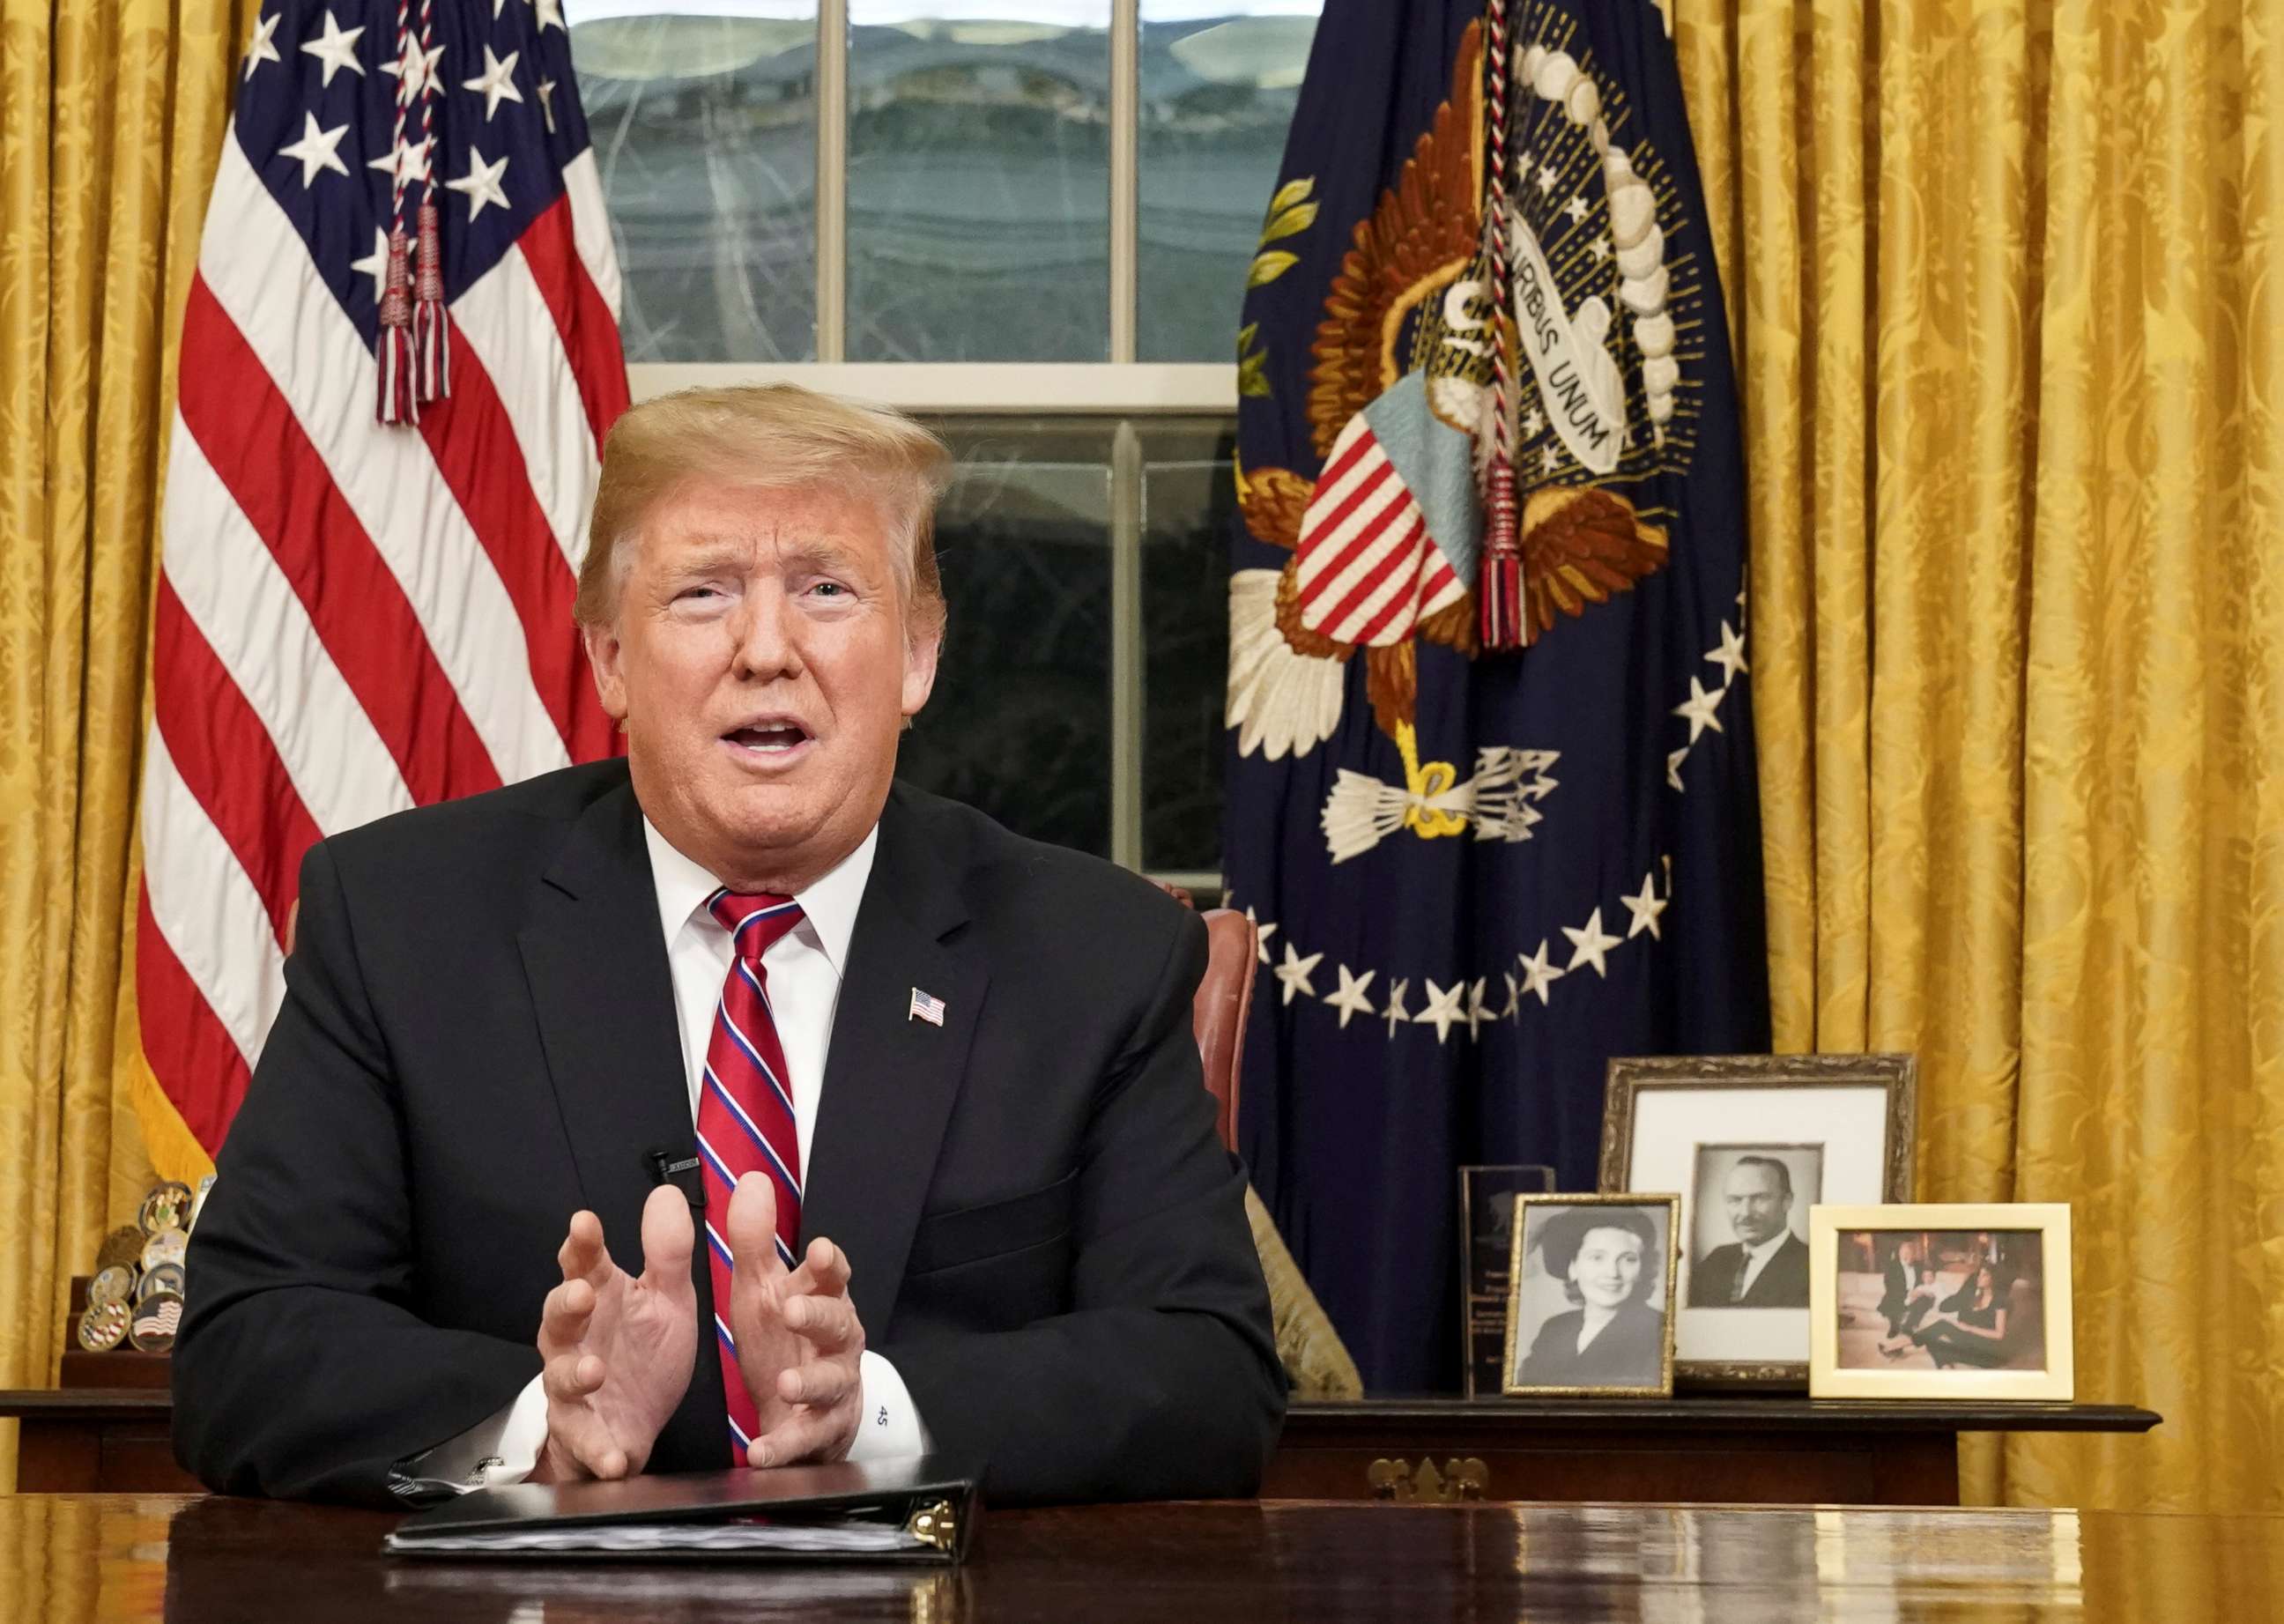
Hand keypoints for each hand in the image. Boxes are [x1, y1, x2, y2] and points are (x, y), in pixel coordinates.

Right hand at [533, 1185, 697, 1481]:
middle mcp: (577, 1341)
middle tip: (582, 1293)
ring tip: (592, 1371)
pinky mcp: (585, 1436)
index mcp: (600, 1300)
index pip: (583, 1264)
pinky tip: (615, 1456)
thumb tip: (666, 1194)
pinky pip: (586, 1443)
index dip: (581, 1243)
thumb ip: (668, 1252)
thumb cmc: (644, 1352)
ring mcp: (575, 1391)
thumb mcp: (668, 1299)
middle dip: (566, 1304)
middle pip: (558, 1317)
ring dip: (574, 1373)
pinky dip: (599, 1450)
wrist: (639, 1422)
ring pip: (559, 1378)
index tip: (585, 1222)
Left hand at [724, 1172, 865, 1468]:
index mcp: (822, 1301)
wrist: (804, 1408)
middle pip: (837, 1325)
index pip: (832, 1277)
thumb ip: (755, 1242)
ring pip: (830, 1383)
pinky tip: (762, 1449)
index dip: (830, 1265)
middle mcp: (835, 1343)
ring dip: (808, 1381)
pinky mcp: (821, 1433)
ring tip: (786, 1381)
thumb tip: (752, 1181)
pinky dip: (784, 1445)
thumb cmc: (787, 1340)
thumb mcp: (764, 1291)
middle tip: (793, 1310)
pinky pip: (805, 1439)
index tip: (820, 1251)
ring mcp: (833, 1389)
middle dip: (818, 1316)